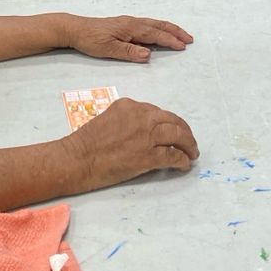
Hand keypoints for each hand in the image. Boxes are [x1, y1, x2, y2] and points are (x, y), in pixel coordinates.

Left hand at [65, 14, 192, 63]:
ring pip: (154, 24)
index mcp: (131, 28)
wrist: (75, 29)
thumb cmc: (90, 40)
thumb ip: (129, 52)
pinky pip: (147, 25)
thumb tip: (149, 54)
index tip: (183, 46)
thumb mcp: (109, 49)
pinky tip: (159, 34)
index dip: (170, 40)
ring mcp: (128, 23)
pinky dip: (158, 29)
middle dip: (175, 32)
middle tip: (189, 39)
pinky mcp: (124, 25)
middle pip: (158, 25)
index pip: (155, 34)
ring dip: (168, 29)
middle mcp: (132, 23)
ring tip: (180, 35)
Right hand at [67, 98, 198, 188]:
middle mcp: (141, 116)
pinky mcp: (148, 155)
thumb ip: (128, 121)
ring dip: (188, 144)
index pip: (157, 112)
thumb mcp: (108, 119)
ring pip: (178, 135)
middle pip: (172, 120)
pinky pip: (173, 155)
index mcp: (130, 105)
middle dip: (184, 131)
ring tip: (192, 152)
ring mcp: (146, 135)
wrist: (77, 158)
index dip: (168, 122)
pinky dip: (182, 160)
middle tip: (189, 141)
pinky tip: (184, 164)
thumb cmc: (86, 143)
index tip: (173, 130)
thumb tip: (144, 133)